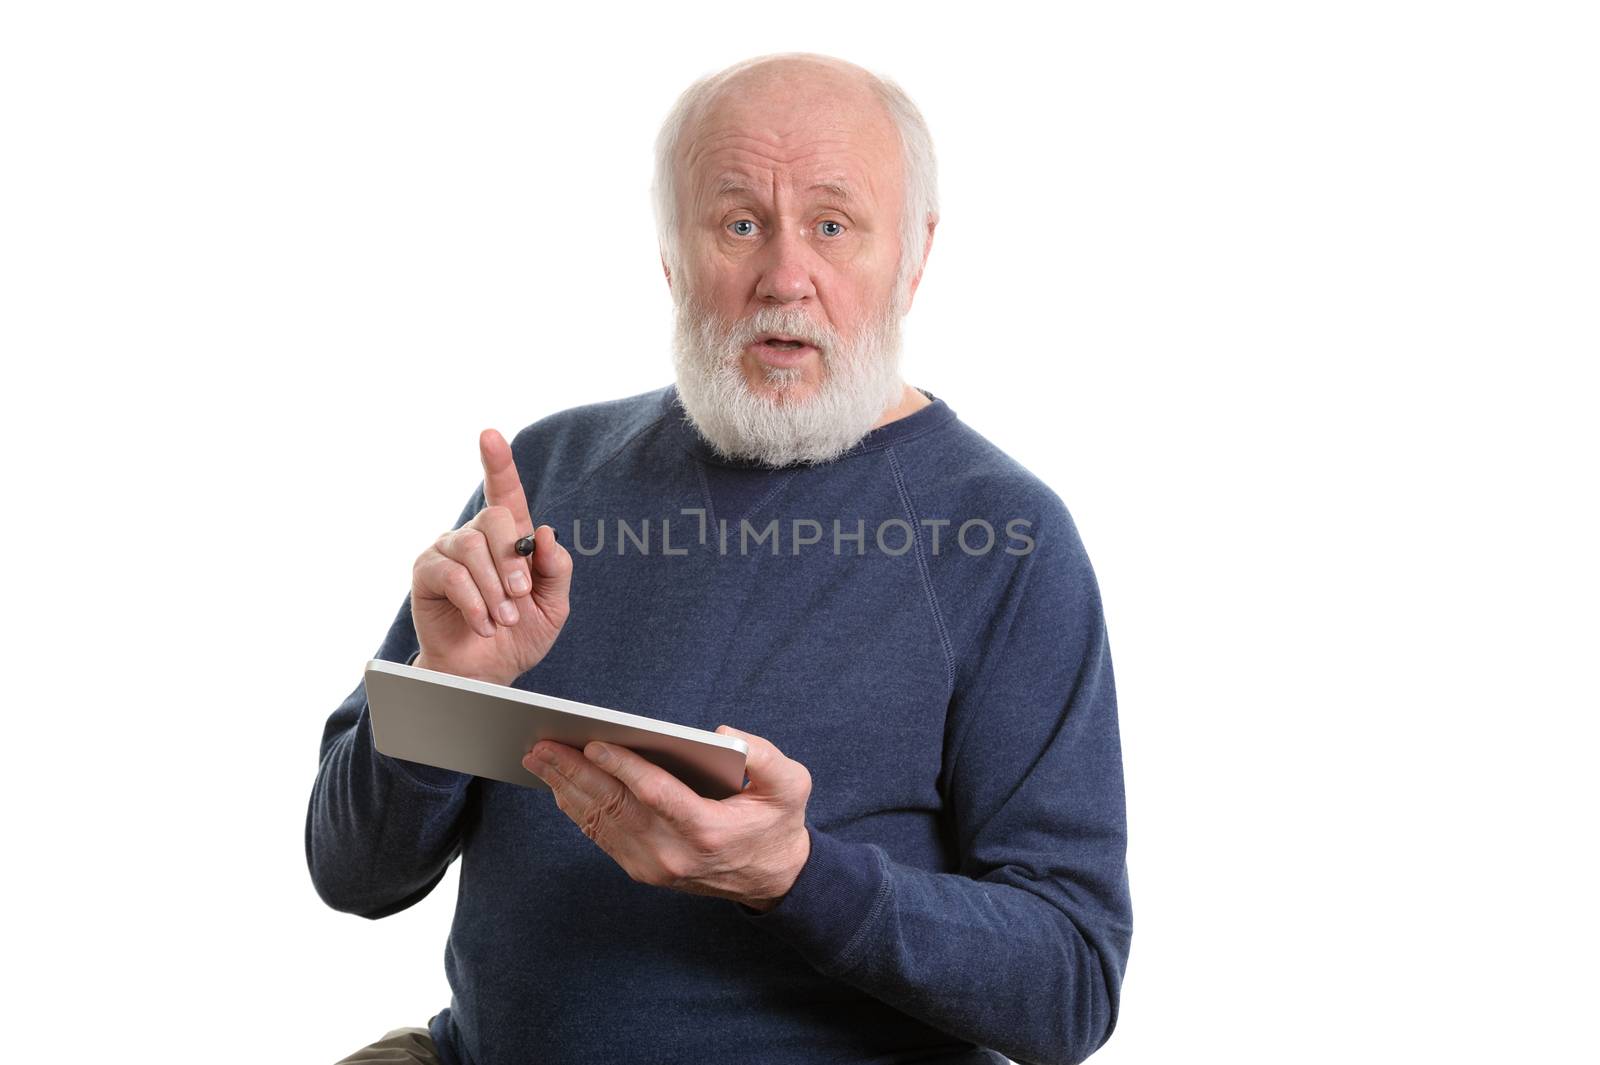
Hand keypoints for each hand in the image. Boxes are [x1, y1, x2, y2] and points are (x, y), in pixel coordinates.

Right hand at [411, 429, 572, 686]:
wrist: (488, 672)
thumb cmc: (519, 635)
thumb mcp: (553, 605)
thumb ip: (555, 569)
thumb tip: (544, 533)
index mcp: (509, 537)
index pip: (504, 491)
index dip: (497, 462)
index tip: (490, 435)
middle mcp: (476, 537)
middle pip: (494, 518)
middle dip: (512, 560)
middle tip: (519, 597)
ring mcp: (448, 552)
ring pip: (472, 548)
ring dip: (494, 588)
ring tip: (503, 618)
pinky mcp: (427, 574)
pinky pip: (452, 574)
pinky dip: (474, 602)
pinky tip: (484, 624)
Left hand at [523, 725, 812, 909]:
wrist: (772, 878)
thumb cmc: (777, 822)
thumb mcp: (791, 784)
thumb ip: (765, 756)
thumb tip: (722, 734)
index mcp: (707, 830)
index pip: (656, 794)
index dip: (623, 767)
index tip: (595, 743)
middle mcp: (674, 854)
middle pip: (615, 807)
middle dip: (575, 773)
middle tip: (543, 745)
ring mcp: (655, 867)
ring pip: (601, 823)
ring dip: (566, 789)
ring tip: (540, 759)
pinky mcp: (643, 871)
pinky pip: (602, 837)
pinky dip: (577, 810)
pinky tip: (560, 786)